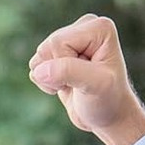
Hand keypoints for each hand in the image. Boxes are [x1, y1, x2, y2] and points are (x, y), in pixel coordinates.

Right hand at [29, 14, 144, 144]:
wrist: (108, 117)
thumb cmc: (108, 100)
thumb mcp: (95, 85)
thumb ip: (68, 71)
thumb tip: (38, 70)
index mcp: (98, 27)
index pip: (58, 42)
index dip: (65, 66)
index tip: (87, 79)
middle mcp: (85, 27)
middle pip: (47, 47)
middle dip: (56, 72)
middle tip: (79, 84)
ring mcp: (71, 39)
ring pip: (39, 56)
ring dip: (50, 78)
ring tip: (74, 84)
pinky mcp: (60, 53)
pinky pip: (36, 64)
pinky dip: (46, 81)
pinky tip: (66, 85)